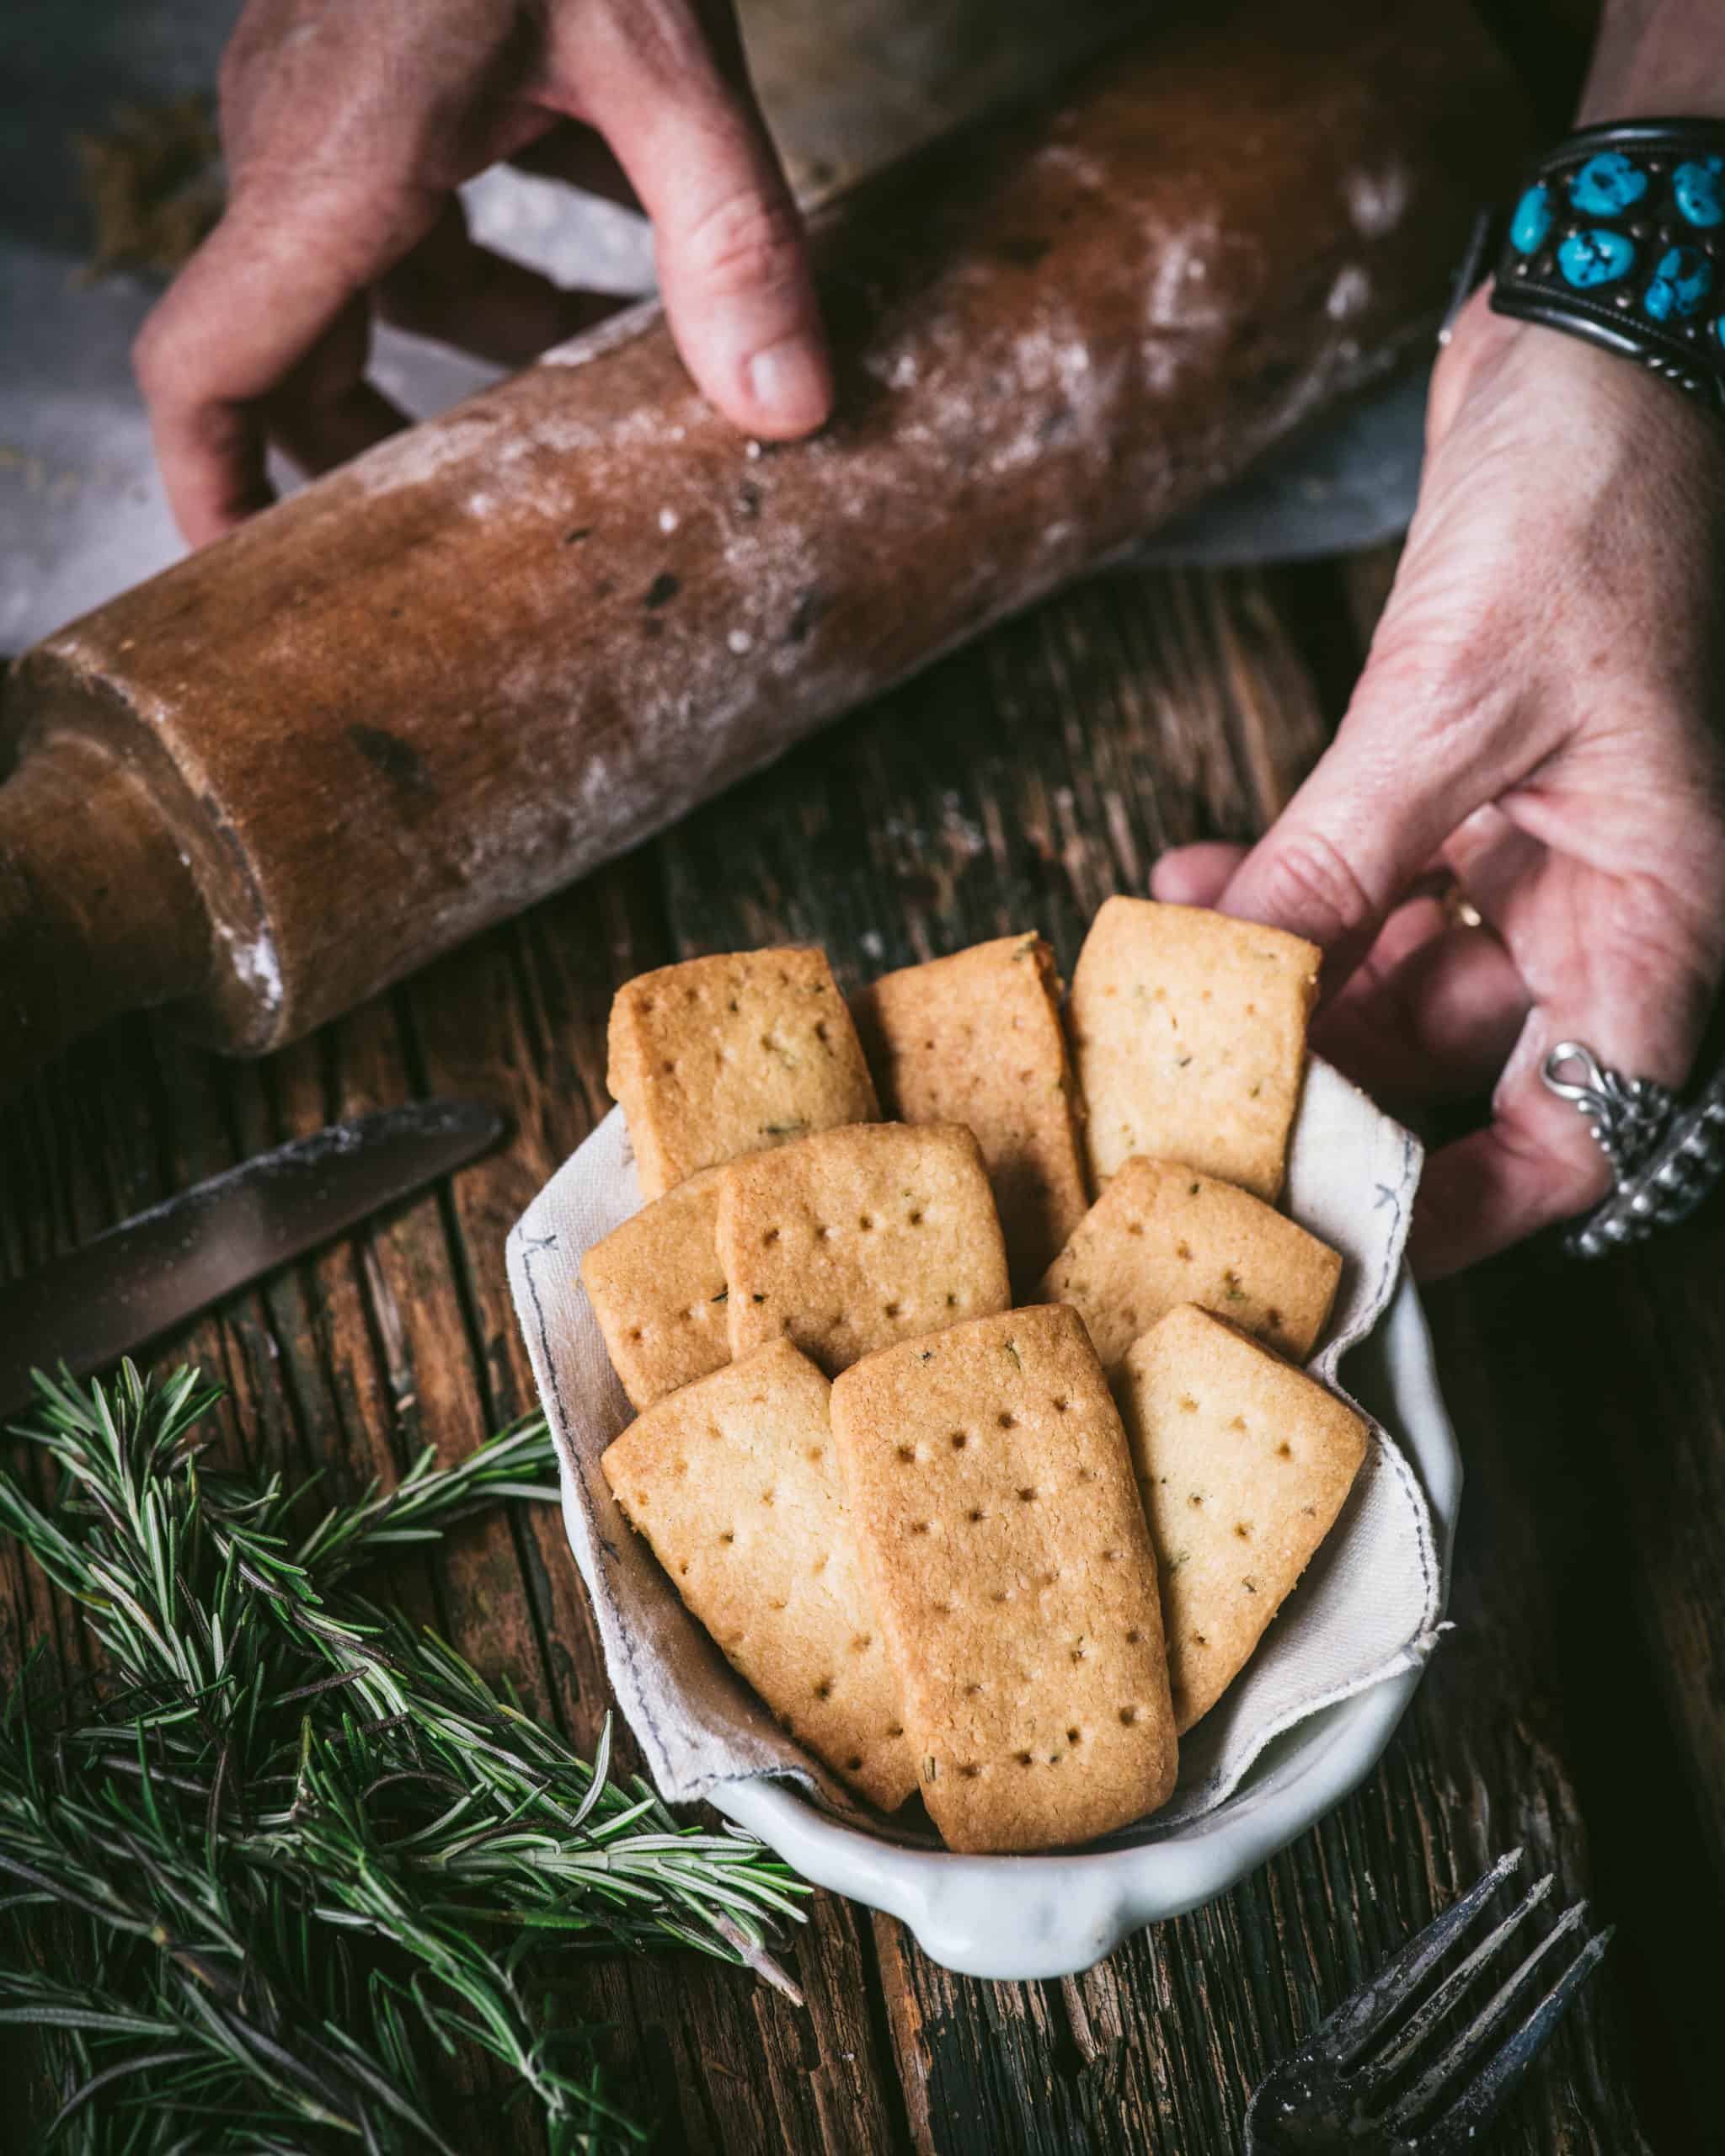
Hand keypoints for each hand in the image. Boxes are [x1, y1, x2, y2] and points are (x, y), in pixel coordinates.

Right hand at [133, 0, 831, 544]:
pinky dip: (489, 245)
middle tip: (441, 529)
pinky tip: (612, 262)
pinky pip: (403, 192)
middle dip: (355, 446)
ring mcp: (328, 88)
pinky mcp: (382, 53)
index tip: (253, 582)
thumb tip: (786, 414)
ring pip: (355, 271)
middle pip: (281, 345)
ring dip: (450, 346)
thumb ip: (731, 240)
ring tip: (562, 407)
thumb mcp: (663, 52)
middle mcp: (300, 138)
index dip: (213, 492)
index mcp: (330, 169)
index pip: (206, 369)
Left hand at [1155, 291, 1724, 1276]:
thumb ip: (1345, 861)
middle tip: (1200, 1099)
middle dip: (1328, 1081)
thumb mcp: (1452, 703)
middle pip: (1462, 1063)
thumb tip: (1244, 995)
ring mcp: (1536, 840)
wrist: (1598, 332)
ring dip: (1285, 980)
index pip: (1585, 1129)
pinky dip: (1289, 893)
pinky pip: (1367, 878)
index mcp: (1661, 908)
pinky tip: (1201, 885)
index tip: (1342, 1237)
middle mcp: (1604, 894)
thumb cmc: (1593, 497)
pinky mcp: (1468, 778)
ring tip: (1176, 974)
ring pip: (1398, 973)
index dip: (1470, 1206)